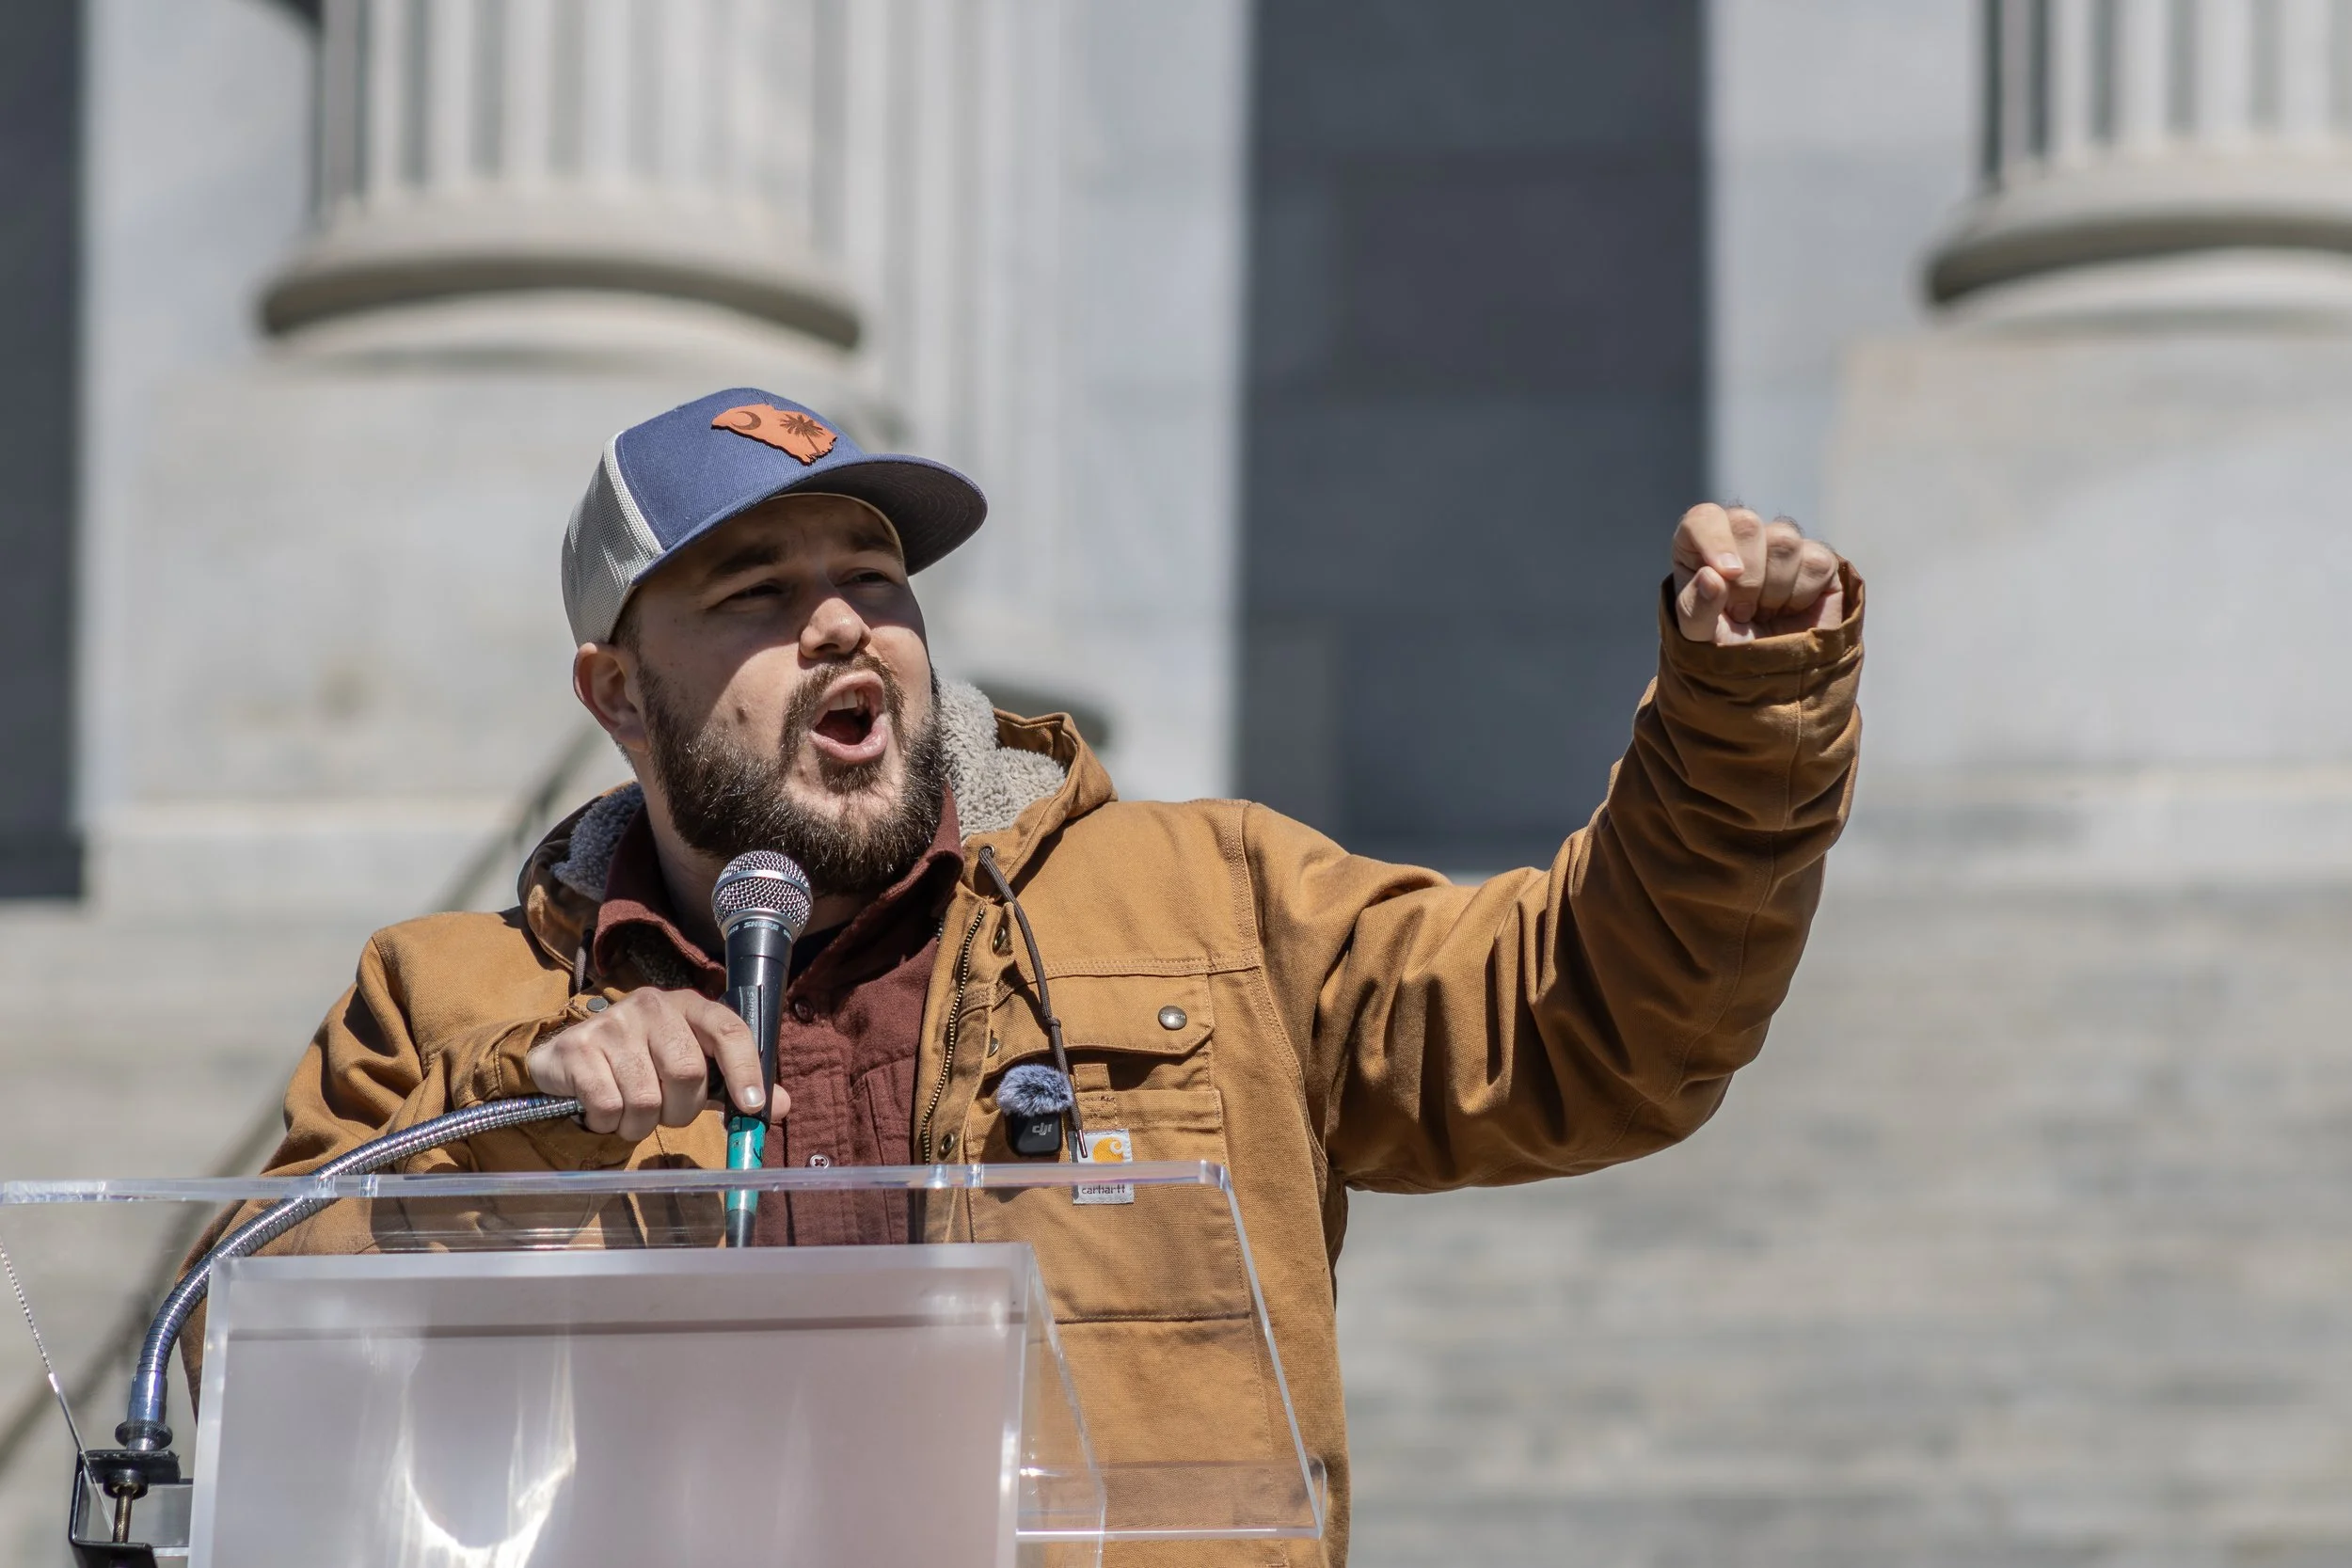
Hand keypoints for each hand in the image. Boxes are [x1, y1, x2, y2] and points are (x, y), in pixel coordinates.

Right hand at [524, 989, 786, 1141]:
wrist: (569, 1059)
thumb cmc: (643, 1065)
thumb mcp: (692, 1068)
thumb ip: (734, 1085)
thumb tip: (779, 1107)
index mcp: (689, 1005)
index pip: (729, 1029)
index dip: (746, 1070)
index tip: (753, 1106)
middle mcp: (652, 1005)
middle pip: (687, 1072)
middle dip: (681, 1110)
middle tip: (667, 1112)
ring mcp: (612, 1023)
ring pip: (646, 1099)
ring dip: (641, 1123)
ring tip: (631, 1111)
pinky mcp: (577, 1049)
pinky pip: (608, 1107)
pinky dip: (609, 1123)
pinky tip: (603, 1109)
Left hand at [1671, 504, 1845, 644]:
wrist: (1771, 674)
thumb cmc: (1726, 649)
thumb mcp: (1700, 636)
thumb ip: (1695, 608)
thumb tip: (1711, 576)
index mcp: (1702, 545)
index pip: (1704, 518)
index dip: (1714, 541)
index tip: (1722, 576)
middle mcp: (1742, 536)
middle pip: (1747, 523)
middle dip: (1745, 578)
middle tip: (1741, 612)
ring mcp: (1781, 545)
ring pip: (1784, 540)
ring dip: (1773, 589)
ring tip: (1765, 612)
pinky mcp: (1817, 559)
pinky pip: (1816, 562)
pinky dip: (1801, 595)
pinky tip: (1791, 609)